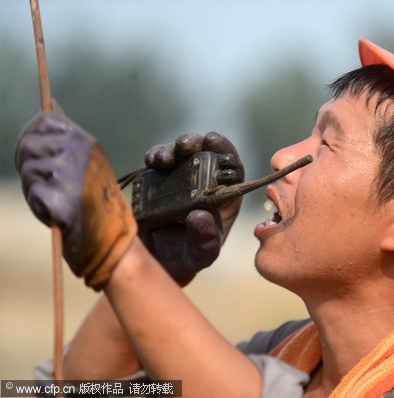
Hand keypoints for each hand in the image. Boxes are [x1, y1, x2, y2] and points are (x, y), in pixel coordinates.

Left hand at [15, 112, 136, 289]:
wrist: (112, 238)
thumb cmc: (94, 201)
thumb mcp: (86, 162)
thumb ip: (67, 137)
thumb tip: (49, 102)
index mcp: (87, 142)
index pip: (44, 120)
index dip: (32, 134)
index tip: (37, 153)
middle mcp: (80, 152)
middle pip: (28, 144)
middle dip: (29, 165)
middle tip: (49, 184)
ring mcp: (71, 174)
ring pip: (27, 170)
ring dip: (33, 188)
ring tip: (56, 199)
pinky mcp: (62, 198)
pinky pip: (34, 194)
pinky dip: (40, 206)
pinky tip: (58, 213)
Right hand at [140, 133, 244, 284]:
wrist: (160, 264)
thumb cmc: (190, 258)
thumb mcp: (202, 254)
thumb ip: (205, 239)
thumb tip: (199, 215)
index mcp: (223, 195)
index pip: (230, 165)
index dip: (223, 149)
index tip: (212, 140)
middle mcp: (203, 182)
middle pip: (202, 152)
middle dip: (194, 142)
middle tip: (184, 146)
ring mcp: (179, 178)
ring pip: (177, 153)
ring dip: (170, 149)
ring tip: (162, 159)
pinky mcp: (157, 181)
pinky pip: (156, 163)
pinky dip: (153, 157)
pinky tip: (151, 162)